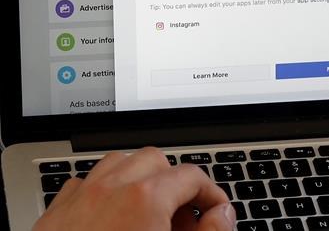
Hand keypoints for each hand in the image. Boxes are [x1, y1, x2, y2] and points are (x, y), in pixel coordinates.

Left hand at [34, 147, 234, 230]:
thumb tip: (222, 215)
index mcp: (145, 199)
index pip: (192, 176)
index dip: (212, 194)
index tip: (216, 211)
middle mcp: (111, 189)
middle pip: (155, 161)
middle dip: (174, 182)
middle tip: (183, 217)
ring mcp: (79, 199)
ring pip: (118, 163)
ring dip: (138, 180)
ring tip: (148, 213)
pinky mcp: (54, 215)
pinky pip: (84, 183)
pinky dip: (103, 191)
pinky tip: (110, 218)